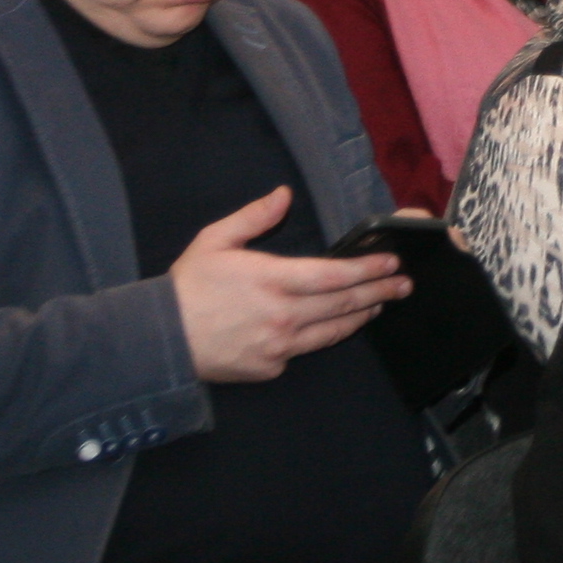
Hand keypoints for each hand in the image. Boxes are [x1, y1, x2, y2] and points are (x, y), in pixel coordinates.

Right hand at [171, 188, 408, 382]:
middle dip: (378, 292)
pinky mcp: (270, 368)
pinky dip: (322, 337)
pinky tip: (334, 328)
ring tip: (379, 305)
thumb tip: (284, 194)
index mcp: (273, 280)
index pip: (335, 275)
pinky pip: (305, 351)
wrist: (159, 340)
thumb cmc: (187, 287)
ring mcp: (279, 346)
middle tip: (403, 286)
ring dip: (360, 317)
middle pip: (344, 305)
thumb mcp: (216, 240)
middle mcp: (283, 315)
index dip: (368, 270)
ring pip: (332, 332)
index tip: (391, 264)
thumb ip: (255, 216)